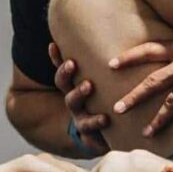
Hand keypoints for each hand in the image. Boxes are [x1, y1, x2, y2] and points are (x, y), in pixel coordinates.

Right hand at [49, 42, 108, 156]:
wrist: (111, 136)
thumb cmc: (110, 103)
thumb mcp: (108, 85)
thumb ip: (110, 68)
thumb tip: (119, 34)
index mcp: (76, 84)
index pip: (63, 68)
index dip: (56, 58)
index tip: (53, 45)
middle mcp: (74, 98)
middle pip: (62, 82)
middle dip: (65, 72)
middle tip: (72, 63)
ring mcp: (79, 114)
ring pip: (72, 102)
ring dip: (79, 92)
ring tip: (88, 85)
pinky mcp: (89, 131)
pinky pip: (89, 126)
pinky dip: (96, 121)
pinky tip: (105, 118)